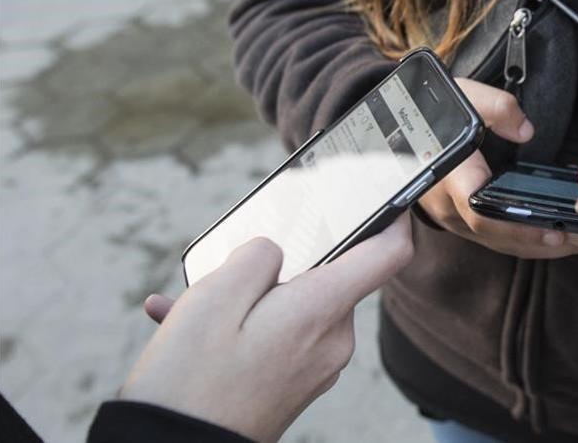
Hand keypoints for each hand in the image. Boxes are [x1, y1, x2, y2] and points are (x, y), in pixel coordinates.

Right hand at [121, 216, 413, 442]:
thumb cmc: (191, 381)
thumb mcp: (215, 296)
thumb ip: (257, 257)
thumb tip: (275, 251)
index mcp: (322, 311)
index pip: (388, 254)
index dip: (394, 217)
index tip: (389, 192)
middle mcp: (332, 340)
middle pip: (329, 276)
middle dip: (285, 262)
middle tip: (231, 262)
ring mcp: (315, 367)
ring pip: (294, 306)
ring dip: (248, 296)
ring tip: (190, 302)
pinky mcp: (294, 384)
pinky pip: (276, 336)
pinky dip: (239, 325)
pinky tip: (182, 322)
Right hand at [417, 78, 572, 257]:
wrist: (400, 134)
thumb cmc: (434, 114)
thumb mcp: (462, 95)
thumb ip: (494, 107)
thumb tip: (526, 131)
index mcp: (448, 175)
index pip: (479, 210)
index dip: (515, 225)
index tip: (552, 228)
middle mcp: (450, 205)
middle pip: (499, 235)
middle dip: (543, 241)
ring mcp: (456, 219)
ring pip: (502, 243)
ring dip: (543, 247)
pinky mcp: (465, 224)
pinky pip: (500, 241)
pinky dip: (532, 243)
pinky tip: (565, 240)